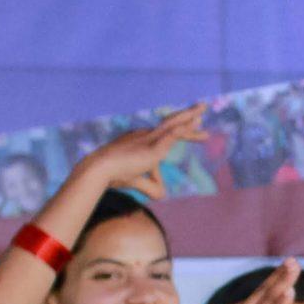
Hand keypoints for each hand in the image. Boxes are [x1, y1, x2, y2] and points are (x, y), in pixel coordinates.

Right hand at [79, 103, 210, 201]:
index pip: (166, 134)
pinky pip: (172, 136)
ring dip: (190, 117)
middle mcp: (146, 136)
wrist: (99, 170)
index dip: (183, 131)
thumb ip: (151, 186)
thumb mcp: (137, 181)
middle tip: (203, 107)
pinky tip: (196, 125)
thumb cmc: (114, 175)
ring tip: (204, 108)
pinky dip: (184, 131)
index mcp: (142, 141)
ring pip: (174, 125)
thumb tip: (163, 195)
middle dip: (188, 116)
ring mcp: (149, 140)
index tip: (198, 126)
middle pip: (172, 123)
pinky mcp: (152, 149)